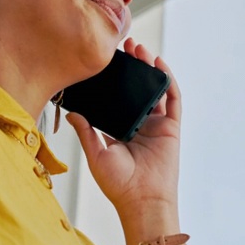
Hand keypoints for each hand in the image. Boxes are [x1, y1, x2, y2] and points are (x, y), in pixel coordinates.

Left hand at [67, 38, 181, 219]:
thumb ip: (86, 132)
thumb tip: (71, 112)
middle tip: (124, 45)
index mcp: (122, 129)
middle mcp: (141, 124)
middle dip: (133, 66)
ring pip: (155, 89)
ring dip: (149, 67)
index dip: (115, 78)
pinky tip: (159, 64)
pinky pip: (172, 99)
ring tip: (140, 48)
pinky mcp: (172, 127)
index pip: (119, 97)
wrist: (141, 200)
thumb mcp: (96, 154)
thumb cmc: (119, 184)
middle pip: (138, 88)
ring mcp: (158, 124)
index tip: (106, 60)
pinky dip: (167, 80)